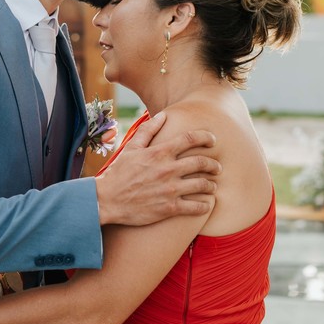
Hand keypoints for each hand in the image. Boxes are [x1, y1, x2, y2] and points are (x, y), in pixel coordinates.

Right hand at [94, 113, 220, 226]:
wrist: (106, 200)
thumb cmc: (118, 173)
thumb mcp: (131, 148)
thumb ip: (148, 130)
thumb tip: (163, 115)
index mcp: (159, 152)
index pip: (190, 139)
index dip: (206, 137)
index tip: (212, 140)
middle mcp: (167, 170)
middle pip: (202, 162)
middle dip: (214, 164)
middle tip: (217, 167)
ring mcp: (170, 190)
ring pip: (203, 185)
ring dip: (212, 185)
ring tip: (212, 186)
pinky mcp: (169, 208)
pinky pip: (196, 207)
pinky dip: (205, 205)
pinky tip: (206, 204)